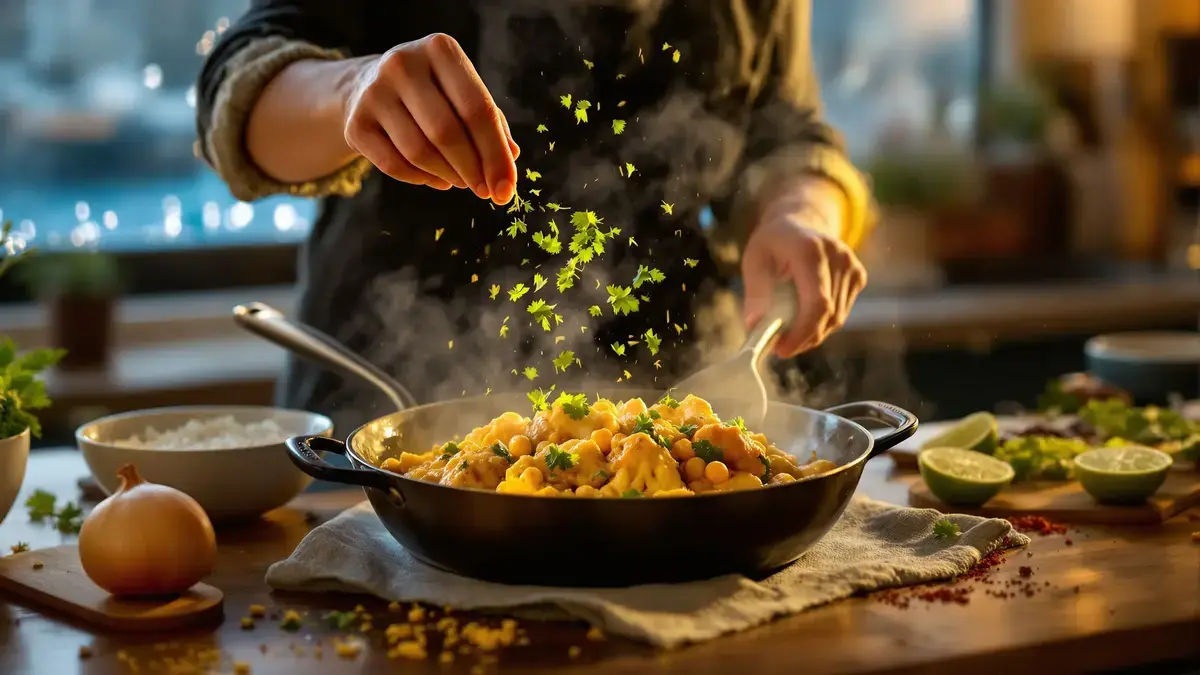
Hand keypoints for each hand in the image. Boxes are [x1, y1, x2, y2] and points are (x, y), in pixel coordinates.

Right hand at [342, 33, 519, 203]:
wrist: (368, 84)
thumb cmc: (433, 92)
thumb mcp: (463, 92)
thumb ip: (490, 124)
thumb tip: (508, 168)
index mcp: (440, 49)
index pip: (477, 108)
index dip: (496, 154)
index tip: (506, 188)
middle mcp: (402, 64)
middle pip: (447, 132)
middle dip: (473, 170)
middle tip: (486, 192)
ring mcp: (374, 93)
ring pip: (420, 152)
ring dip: (449, 177)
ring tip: (462, 182)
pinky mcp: (355, 123)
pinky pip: (395, 165)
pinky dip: (422, 180)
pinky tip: (438, 180)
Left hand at [741, 213, 867, 356]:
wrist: (800, 222)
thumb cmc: (773, 243)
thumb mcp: (754, 260)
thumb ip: (756, 292)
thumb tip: (755, 326)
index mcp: (810, 250)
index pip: (817, 303)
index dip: (802, 332)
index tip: (782, 349)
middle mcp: (837, 256)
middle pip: (829, 315)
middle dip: (804, 338)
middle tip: (781, 348)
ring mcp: (852, 266)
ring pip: (837, 318)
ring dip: (813, 334)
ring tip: (790, 333)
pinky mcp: (858, 276)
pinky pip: (842, 312)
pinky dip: (823, 323)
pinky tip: (805, 318)